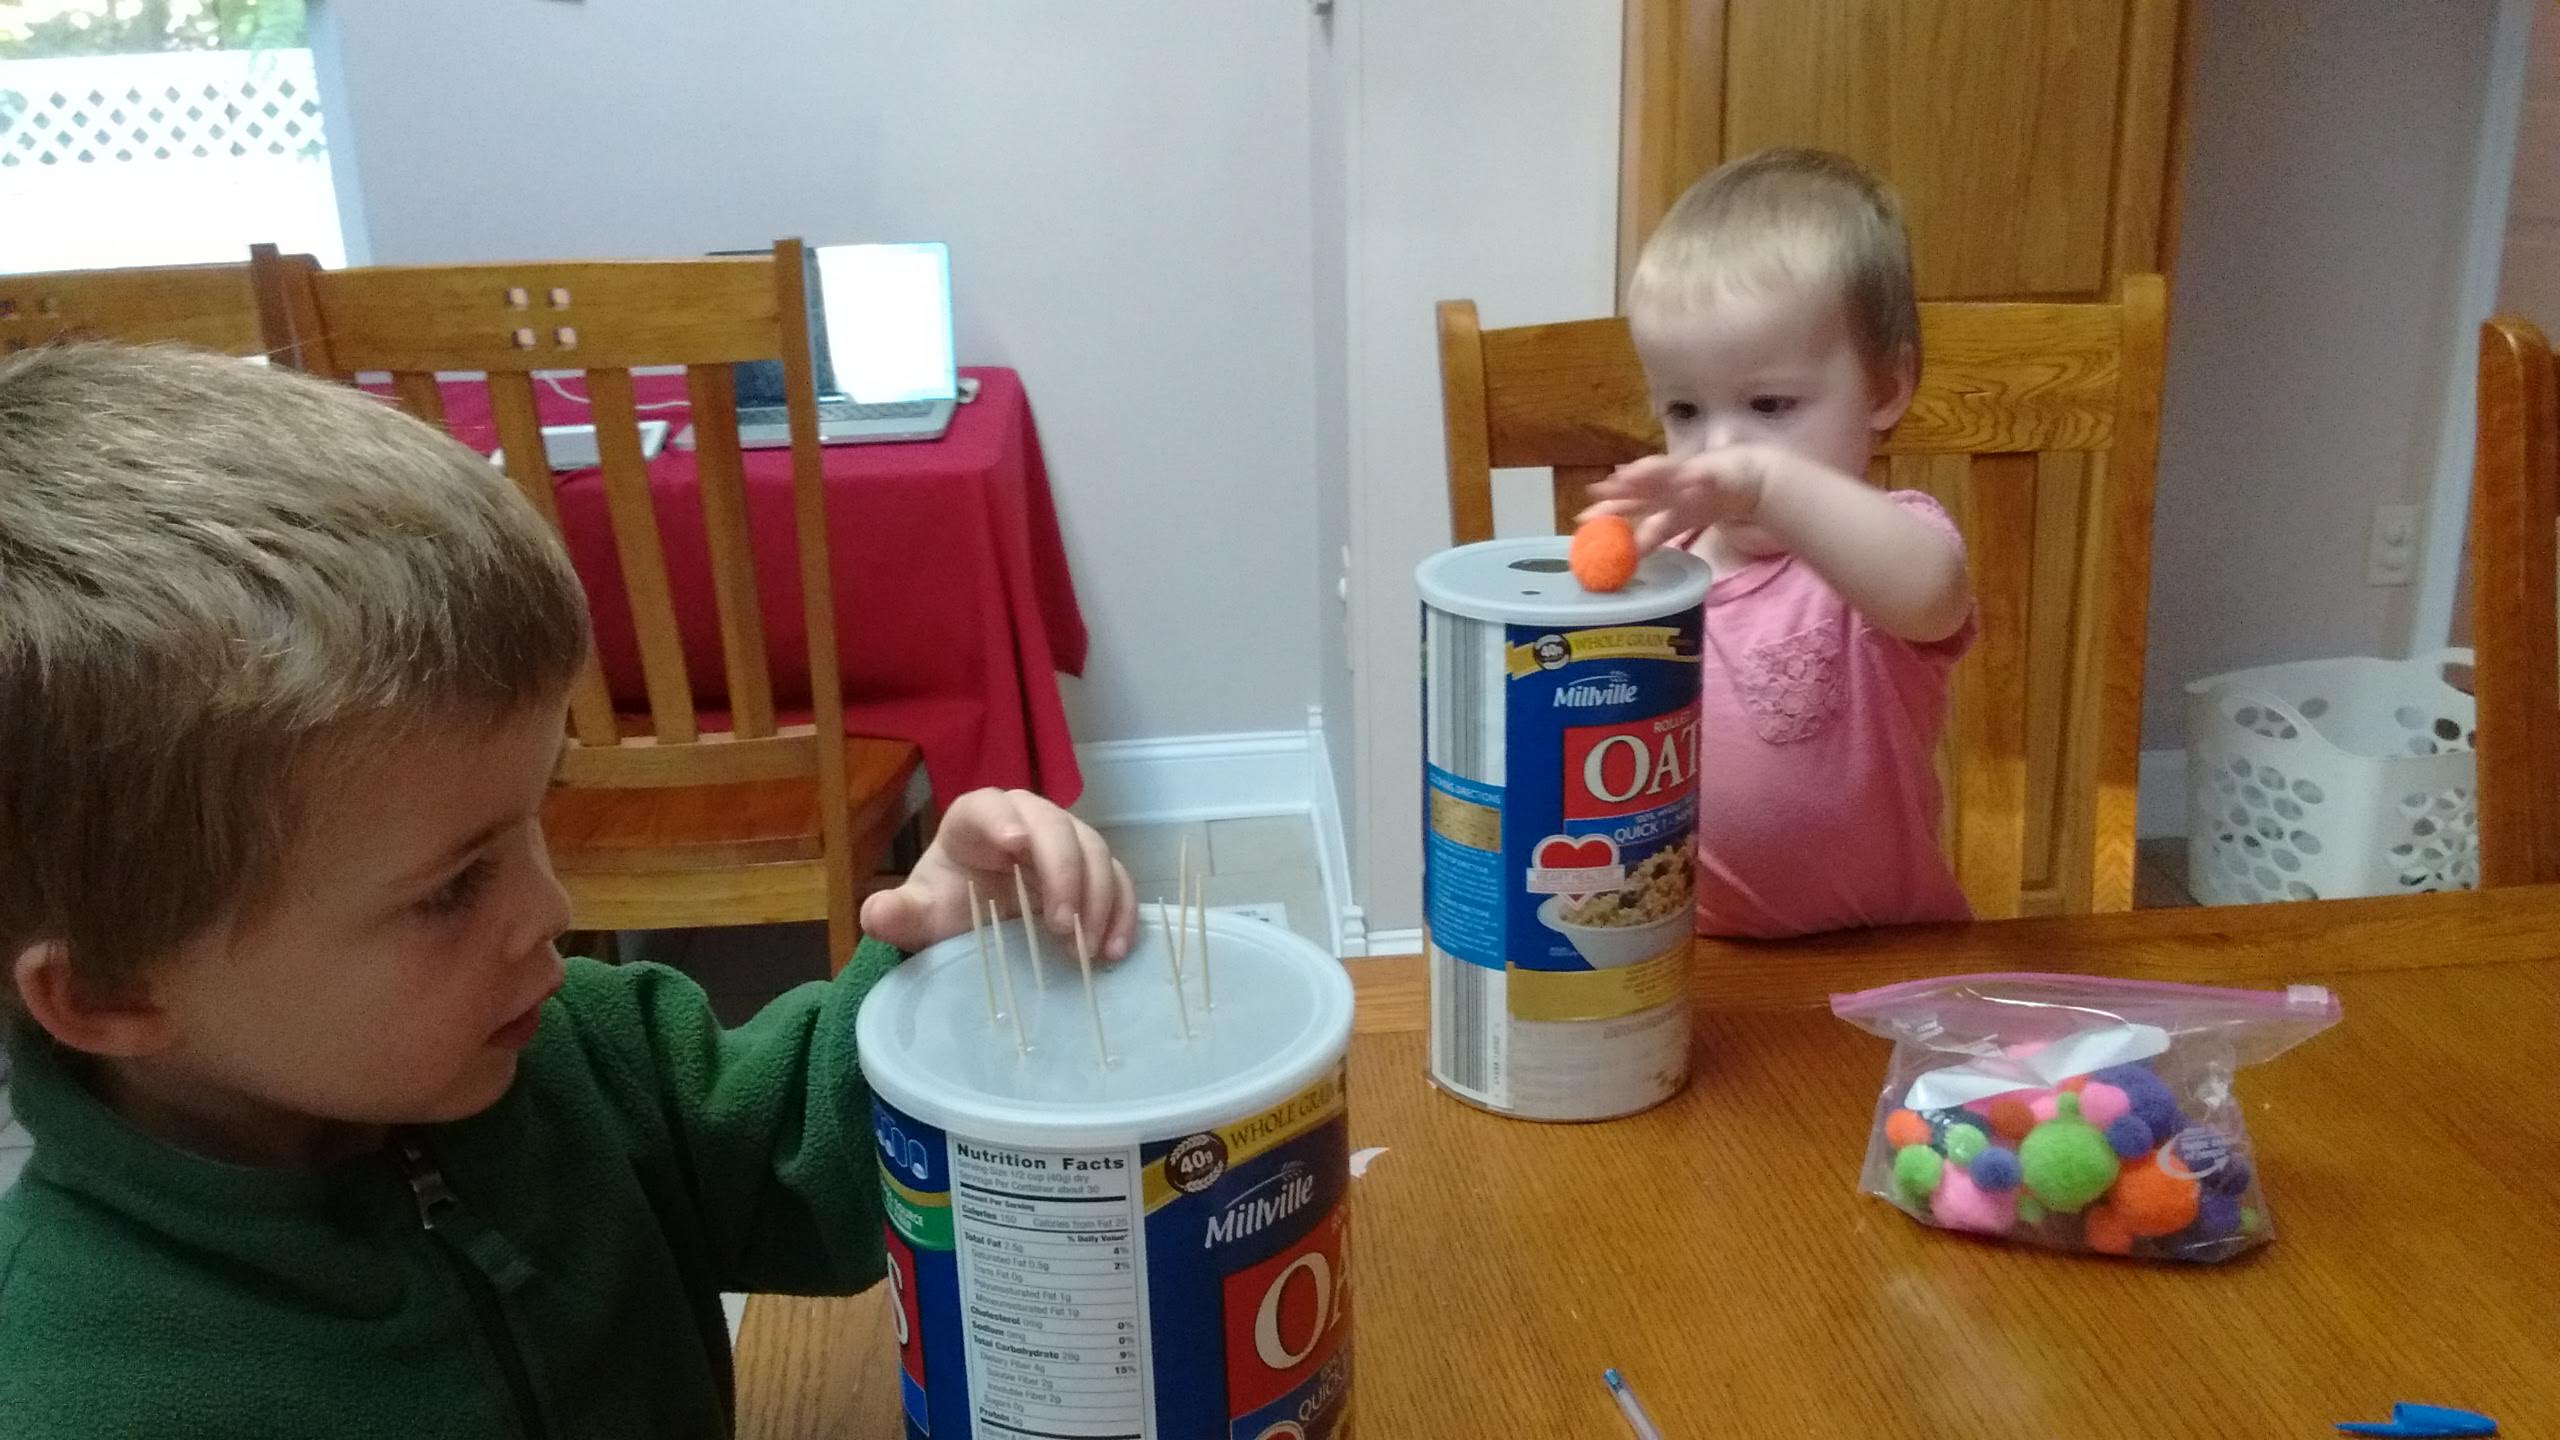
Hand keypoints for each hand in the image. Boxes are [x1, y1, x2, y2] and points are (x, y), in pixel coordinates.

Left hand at [858, 789, 1138, 960]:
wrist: (977, 921)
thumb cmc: (948, 905)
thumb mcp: (921, 915)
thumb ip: (898, 914)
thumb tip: (875, 914)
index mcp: (976, 819)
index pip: (990, 806)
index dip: (1003, 820)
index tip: (1015, 845)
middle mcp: (1027, 820)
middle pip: (1055, 827)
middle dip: (1062, 872)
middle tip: (1059, 925)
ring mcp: (1067, 841)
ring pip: (1094, 850)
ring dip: (1098, 898)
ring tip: (1087, 947)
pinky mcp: (1094, 869)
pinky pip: (1119, 879)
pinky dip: (1122, 912)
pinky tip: (1115, 950)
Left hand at [1578, 445, 1782, 553]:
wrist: (1751, 477)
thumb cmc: (1710, 497)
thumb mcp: (1678, 522)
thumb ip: (1653, 536)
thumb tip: (1628, 558)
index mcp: (1660, 498)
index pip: (1628, 505)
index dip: (1607, 511)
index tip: (1581, 520)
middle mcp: (1669, 485)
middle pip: (1640, 489)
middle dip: (1618, 491)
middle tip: (1595, 493)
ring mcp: (1688, 476)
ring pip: (1664, 476)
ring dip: (1644, 475)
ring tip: (1624, 477)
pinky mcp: (1711, 472)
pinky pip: (1700, 476)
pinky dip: (1692, 478)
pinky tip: (1684, 479)